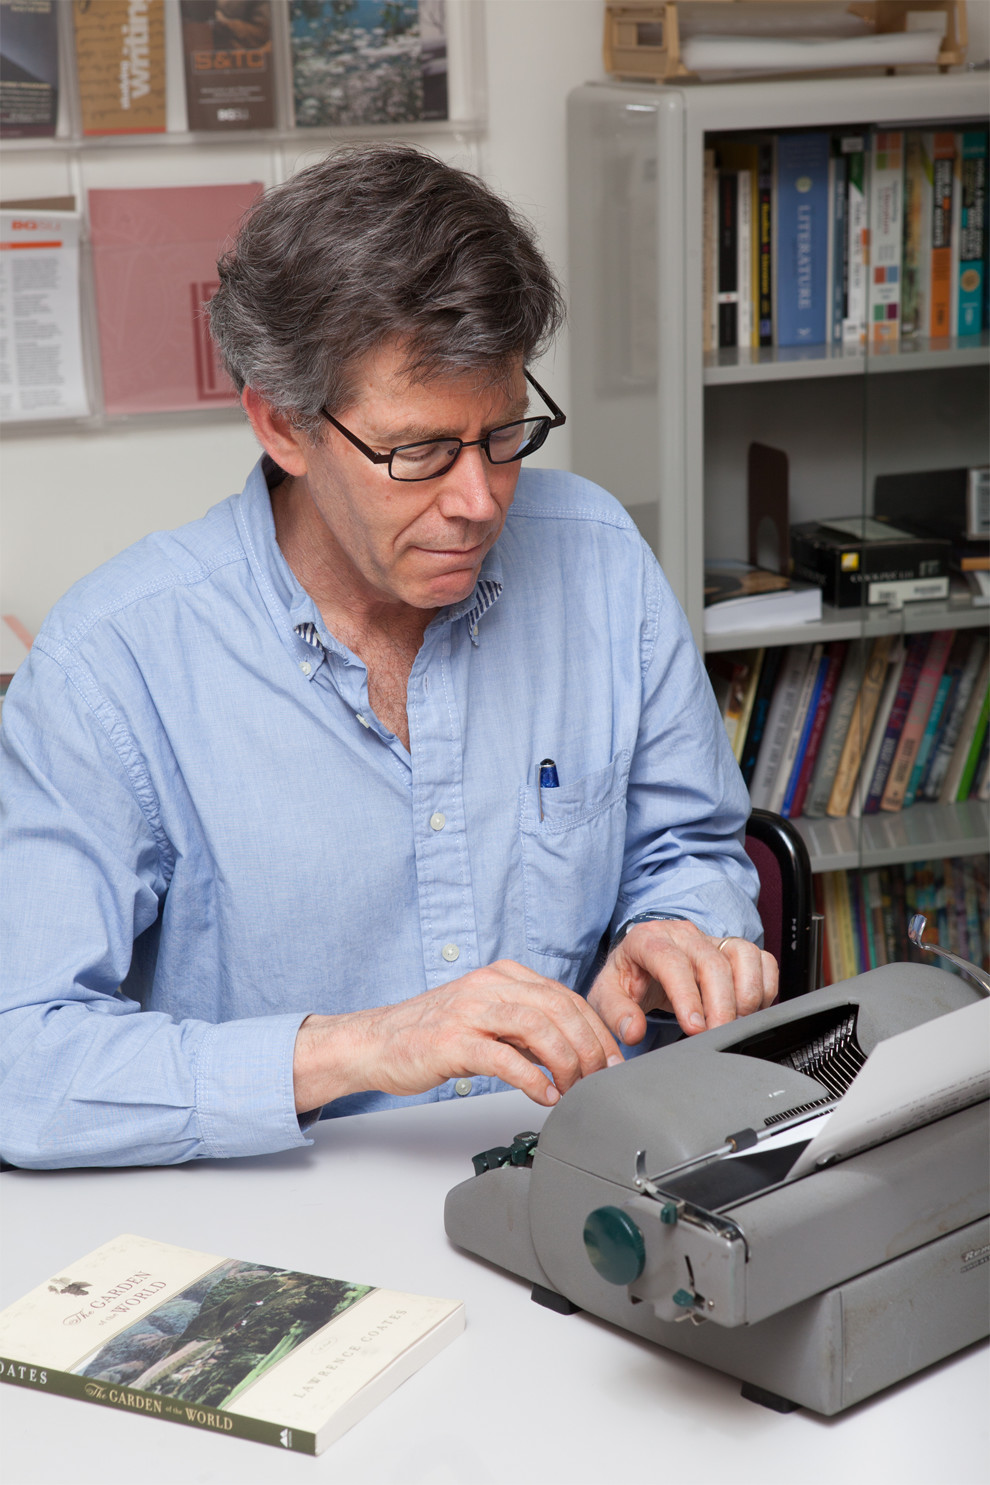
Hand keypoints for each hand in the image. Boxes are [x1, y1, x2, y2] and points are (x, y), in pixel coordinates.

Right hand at [293, 960, 623, 1113]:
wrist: (375, 1042)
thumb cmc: (431, 1034)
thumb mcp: (485, 1017)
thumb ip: (525, 1026)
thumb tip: (572, 1050)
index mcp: (502, 976)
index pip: (565, 996)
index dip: (596, 1030)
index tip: (612, 1059)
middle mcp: (489, 986)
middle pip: (559, 1009)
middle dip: (589, 1048)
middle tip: (601, 1079)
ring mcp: (470, 1011)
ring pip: (538, 1028)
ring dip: (566, 1063)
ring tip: (574, 1089)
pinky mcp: (453, 1041)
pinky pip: (504, 1058)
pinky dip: (532, 1079)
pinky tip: (544, 1096)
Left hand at [587, 918, 777, 1044]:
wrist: (642, 964)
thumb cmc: (628, 979)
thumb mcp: (607, 994)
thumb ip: (615, 1012)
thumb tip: (631, 1031)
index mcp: (647, 939)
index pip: (672, 962)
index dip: (687, 996)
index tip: (695, 1028)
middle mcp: (682, 934)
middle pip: (712, 962)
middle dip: (720, 1005)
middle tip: (717, 1035)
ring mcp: (710, 938)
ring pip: (743, 955)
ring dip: (746, 995)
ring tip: (734, 1024)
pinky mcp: (732, 948)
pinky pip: (762, 960)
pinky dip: (764, 988)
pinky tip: (749, 1011)